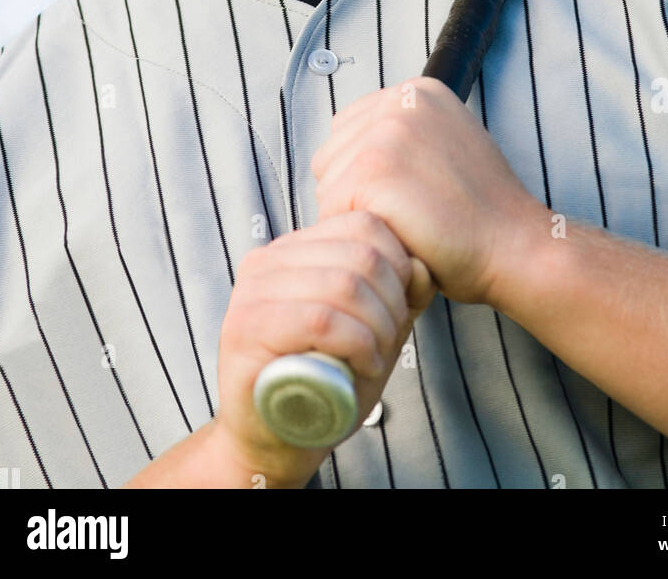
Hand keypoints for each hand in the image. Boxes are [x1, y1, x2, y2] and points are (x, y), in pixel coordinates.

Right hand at [214, 211, 435, 486]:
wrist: (272, 443)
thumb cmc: (323, 384)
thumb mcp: (371, 330)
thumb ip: (397, 296)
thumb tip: (421, 265)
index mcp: (291, 250)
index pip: (361, 224)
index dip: (398, 262)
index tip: (402, 306)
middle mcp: (266, 262)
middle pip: (359, 254)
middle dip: (392, 300)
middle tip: (391, 338)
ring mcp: (251, 294)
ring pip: (344, 285)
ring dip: (378, 325)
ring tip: (378, 354)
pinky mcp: (247, 331)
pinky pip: (321, 320)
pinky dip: (357, 342)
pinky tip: (366, 364)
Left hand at [311, 75, 540, 305]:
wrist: (515, 247)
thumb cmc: (482, 212)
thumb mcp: (448, 145)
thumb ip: (404, 134)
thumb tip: (350, 145)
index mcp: (417, 91)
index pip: (348, 131)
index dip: (368, 175)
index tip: (410, 193)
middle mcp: (399, 101)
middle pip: (331, 156)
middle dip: (356, 194)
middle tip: (411, 212)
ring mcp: (385, 133)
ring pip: (327, 186)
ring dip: (356, 216)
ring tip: (408, 223)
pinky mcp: (372, 171)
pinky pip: (331, 213)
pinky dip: (358, 235)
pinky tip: (401, 236)